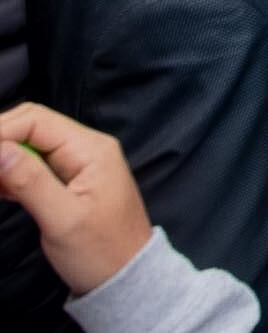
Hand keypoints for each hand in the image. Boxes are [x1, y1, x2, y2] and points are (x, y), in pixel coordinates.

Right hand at [0, 104, 154, 294]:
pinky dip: (8, 174)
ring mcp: (76, 164)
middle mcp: (85, 148)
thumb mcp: (63, 219)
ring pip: (27, 146)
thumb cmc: (101, 251)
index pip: (35, 120)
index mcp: (90, 149)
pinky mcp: (66, 182)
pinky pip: (31, 167)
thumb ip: (30, 181)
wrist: (126, 277)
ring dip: (1, 159)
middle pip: (29, 127)